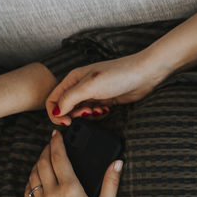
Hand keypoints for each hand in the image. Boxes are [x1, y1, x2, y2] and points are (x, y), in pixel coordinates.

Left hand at [25, 130, 122, 196]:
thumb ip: (111, 183)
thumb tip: (118, 163)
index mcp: (70, 189)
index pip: (59, 158)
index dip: (56, 143)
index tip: (56, 134)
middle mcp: (52, 194)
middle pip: (43, 163)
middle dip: (46, 149)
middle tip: (51, 142)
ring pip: (33, 176)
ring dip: (37, 163)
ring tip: (44, 157)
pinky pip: (28, 192)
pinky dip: (31, 180)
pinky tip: (36, 178)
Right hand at [46, 52, 162, 124]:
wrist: (144, 74)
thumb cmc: (118, 75)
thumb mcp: (89, 87)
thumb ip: (70, 99)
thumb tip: (56, 112)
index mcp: (73, 79)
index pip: (53, 99)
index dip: (55, 113)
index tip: (66, 122)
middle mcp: (80, 86)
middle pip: (66, 107)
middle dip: (75, 115)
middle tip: (88, 113)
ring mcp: (93, 93)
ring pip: (80, 111)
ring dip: (88, 115)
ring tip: (99, 110)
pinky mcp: (105, 100)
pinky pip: (94, 112)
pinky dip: (98, 114)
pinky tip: (107, 109)